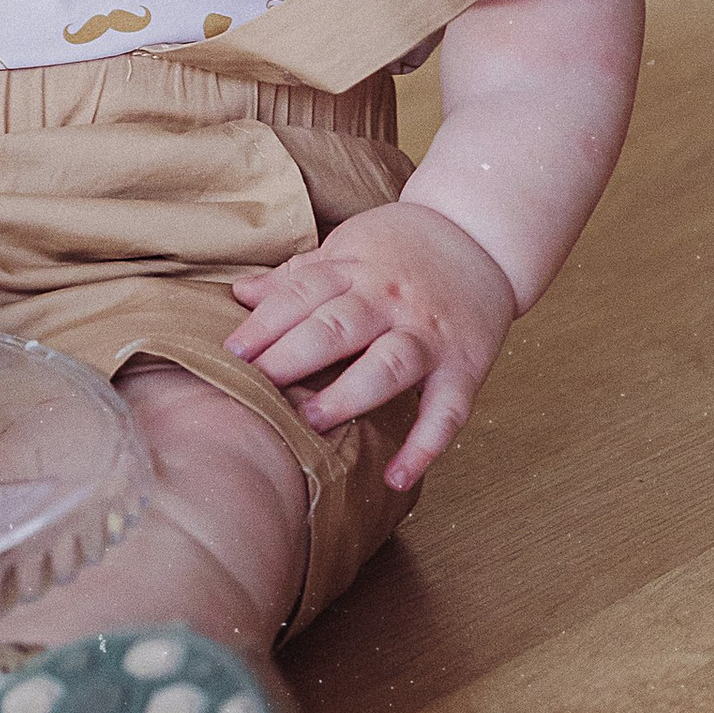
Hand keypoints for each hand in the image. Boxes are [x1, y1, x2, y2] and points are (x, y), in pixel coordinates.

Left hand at [222, 201, 517, 492]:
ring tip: (312, 421)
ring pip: (390, 365)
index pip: (303, 294)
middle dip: (295, 357)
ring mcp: (429, 335)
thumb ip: (298, 276)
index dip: (265, 324)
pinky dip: (425, 447)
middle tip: (258, 388)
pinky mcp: (465, 367)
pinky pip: (447, 412)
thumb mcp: (348, 246)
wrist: (481, 234)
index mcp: (355, 269)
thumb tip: (240, 293)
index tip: (232, 355)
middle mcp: (391, 301)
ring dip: (351, 394)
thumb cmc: (401, 247)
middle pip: (339, 327)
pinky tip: (397, 478)